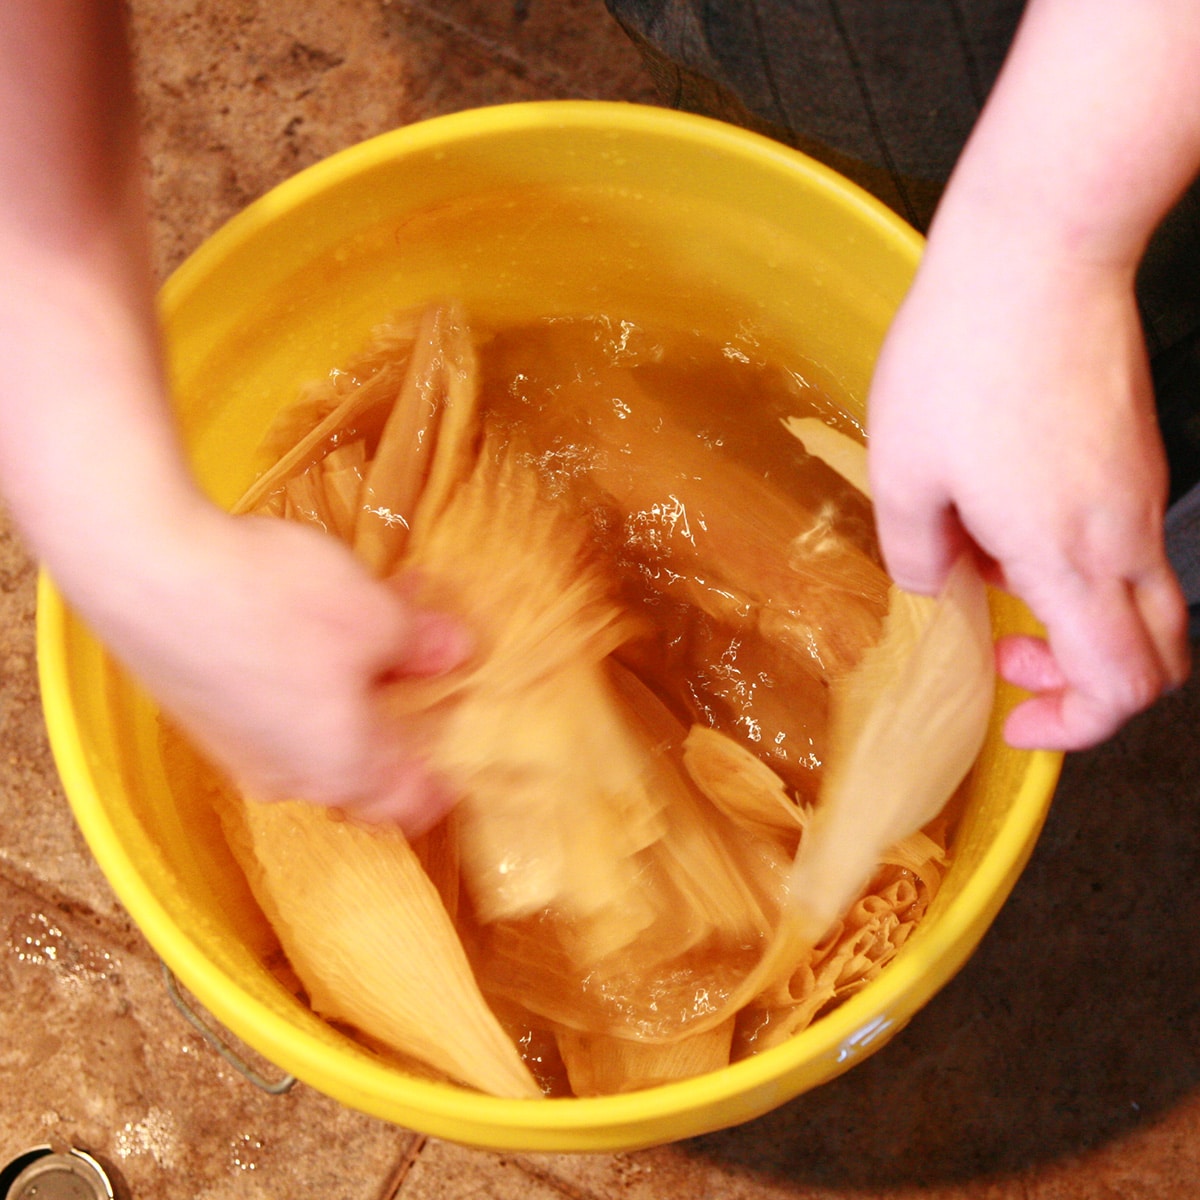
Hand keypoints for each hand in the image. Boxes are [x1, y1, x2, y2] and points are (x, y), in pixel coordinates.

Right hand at [96, 499, 470, 832]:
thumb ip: (424, 645)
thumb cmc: (271, 603)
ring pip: (317, 728)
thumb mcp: (375, 617)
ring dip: (356, 683)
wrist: (144, 568)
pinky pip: (274, 705)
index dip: (442, 786)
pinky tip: (314, 615)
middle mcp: (286, 774)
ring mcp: (236, 745)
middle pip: (363, 768)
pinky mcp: (200, 707)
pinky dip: (308, 672)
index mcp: (342, 770)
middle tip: (429, 676)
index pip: (407, 806)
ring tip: (381, 618)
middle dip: (401, 719)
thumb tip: (455, 653)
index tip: (462, 766)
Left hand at [867, 232, 1189, 751]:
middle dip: (1084, 683)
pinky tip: (1008, 516)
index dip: (1075, 723)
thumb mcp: (903, 471)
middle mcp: (1126, 535)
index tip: (1017, 712)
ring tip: (993, 573)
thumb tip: (937, 586)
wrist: (1037, 251)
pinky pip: (1127, 542)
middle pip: (1156, 657)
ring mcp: (1142, 492)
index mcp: (1070, 556)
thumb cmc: (962, 357)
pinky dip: (1079, 563)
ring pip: (1145, 601)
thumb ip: (917, 552)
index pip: (1119, 685)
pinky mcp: (1138, 454)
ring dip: (1076, 620)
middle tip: (1008, 653)